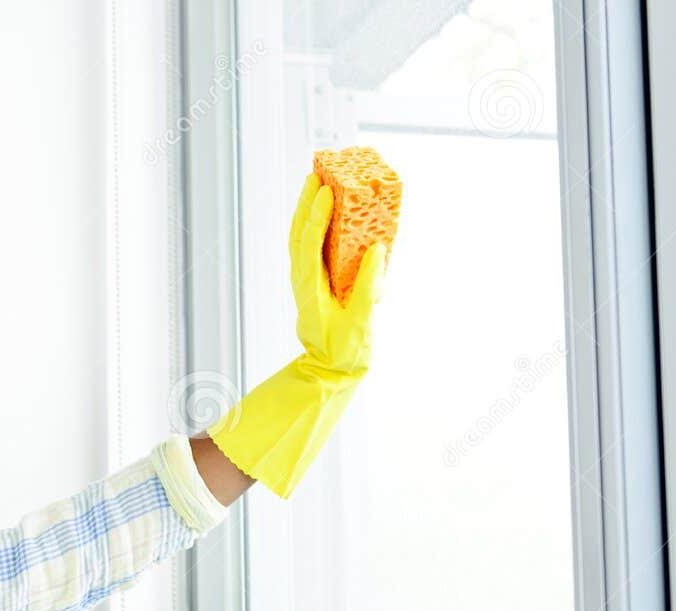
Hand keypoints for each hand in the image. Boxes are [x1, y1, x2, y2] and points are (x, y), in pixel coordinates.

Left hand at [202, 169, 392, 500]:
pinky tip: (324, 209)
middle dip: (307, 203)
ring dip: (307, 209)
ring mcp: (306, 281)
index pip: (310, 247)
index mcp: (313, 291)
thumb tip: (375, 249)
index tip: (326, 193)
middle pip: (299, 235)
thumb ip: (369, 286)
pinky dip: (314, 224)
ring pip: (301, 238)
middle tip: (317, 173)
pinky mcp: (314, 282)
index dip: (316, 218)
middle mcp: (304, 282)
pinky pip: (311, 247)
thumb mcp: (362, 321)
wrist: (332, 373)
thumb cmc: (347, 352)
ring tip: (317, 180)